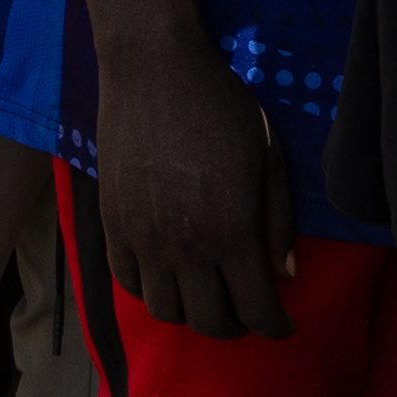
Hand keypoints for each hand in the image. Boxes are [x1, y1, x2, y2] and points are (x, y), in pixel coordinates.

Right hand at [88, 30, 294, 339]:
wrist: (153, 70)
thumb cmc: (221, 106)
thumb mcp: (268, 156)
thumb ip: (278, 221)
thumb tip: (284, 275)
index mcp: (233, 230)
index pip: (257, 310)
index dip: (275, 326)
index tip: (283, 323)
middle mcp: (186, 246)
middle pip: (210, 323)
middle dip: (235, 326)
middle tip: (246, 310)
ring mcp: (143, 239)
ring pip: (166, 312)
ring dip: (191, 313)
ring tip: (206, 293)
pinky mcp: (113, 225)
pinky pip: (128, 284)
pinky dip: (151, 291)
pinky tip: (168, 274)